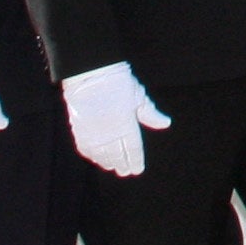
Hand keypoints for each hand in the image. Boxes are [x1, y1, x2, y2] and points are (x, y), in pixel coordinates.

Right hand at [64, 60, 172, 177]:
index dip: (136, 161)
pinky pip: (86, 148)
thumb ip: (150, 113)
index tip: (138, 170)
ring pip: (101, 155)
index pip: (133, 149)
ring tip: (113, 166)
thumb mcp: (138, 96)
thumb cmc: (118, 82)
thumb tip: (166, 123)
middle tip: (126, 172)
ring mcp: (93, 132)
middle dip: (122, 164)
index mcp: (126, 125)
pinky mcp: (79, 129)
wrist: (90, 73)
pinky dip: (92, 155)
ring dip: (108, 162)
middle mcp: (109, 132)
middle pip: (117, 155)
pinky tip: (97, 158)